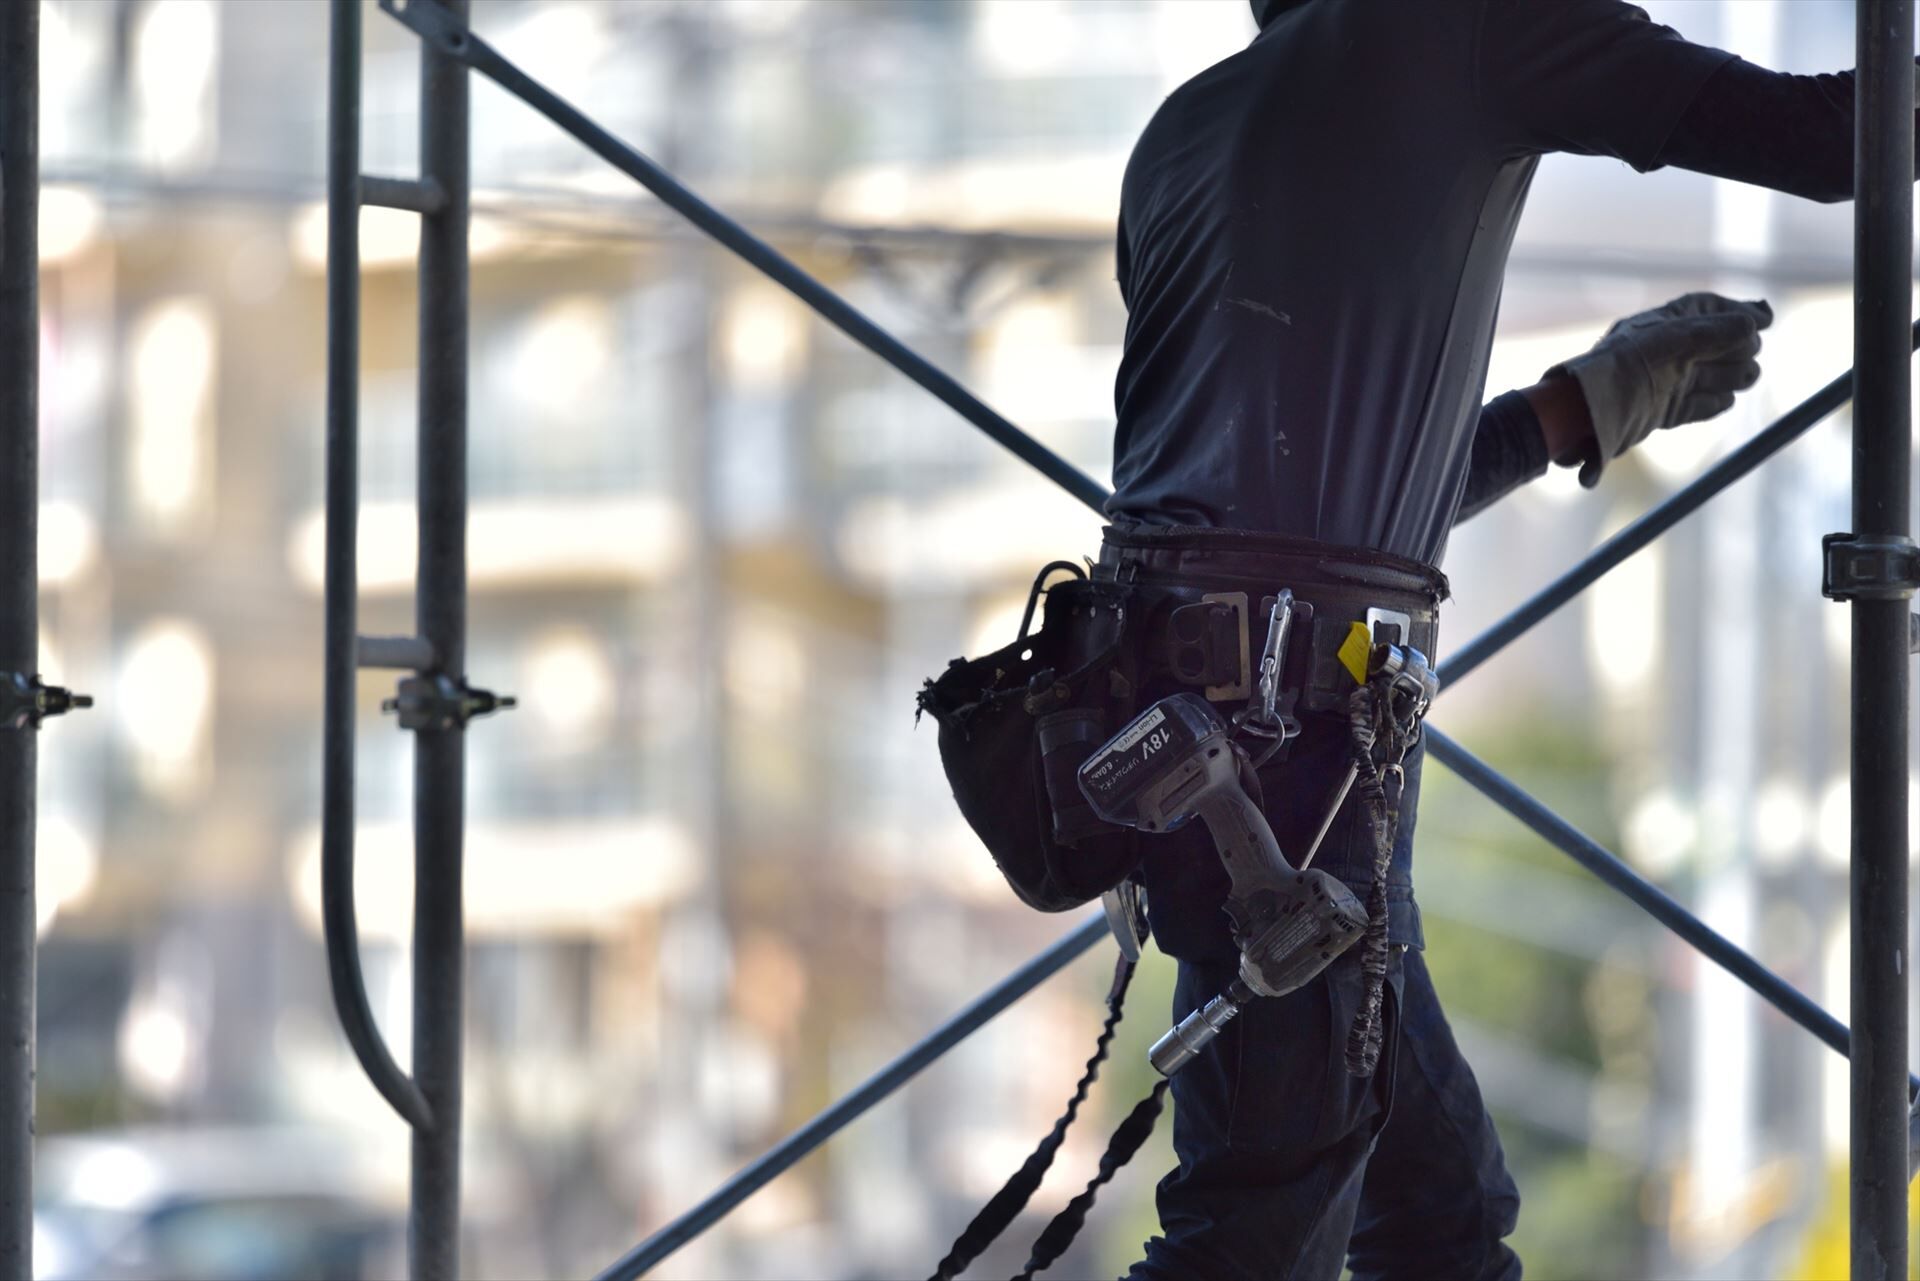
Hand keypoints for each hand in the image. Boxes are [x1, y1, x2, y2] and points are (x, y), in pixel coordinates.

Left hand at [1550, 292, 1771, 487]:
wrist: (1586, 412)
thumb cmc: (1623, 367)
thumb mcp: (1672, 340)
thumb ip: (1714, 331)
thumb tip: (1753, 326)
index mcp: (1662, 325)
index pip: (1707, 310)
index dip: (1738, 313)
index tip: (1766, 318)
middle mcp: (1664, 352)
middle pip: (1716, 345)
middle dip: (1738, 347)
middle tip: (1750, 351)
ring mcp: (1664, 383)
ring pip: (1710, 376)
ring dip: (1733, 375)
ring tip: (1747, 375)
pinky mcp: (1660, 412)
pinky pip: (1696, 405)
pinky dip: (1712, 402)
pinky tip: (1726, 399)